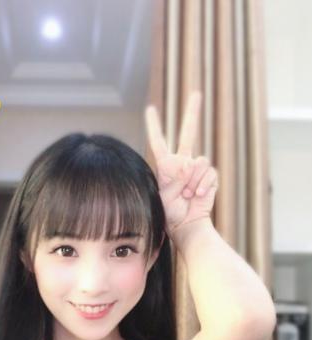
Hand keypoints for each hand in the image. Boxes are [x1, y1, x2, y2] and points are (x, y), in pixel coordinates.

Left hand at [145, 90, 218, 238]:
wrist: (185, 226)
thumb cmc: (170, 214)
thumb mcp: (164, 194)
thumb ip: (175, 176)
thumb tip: (191, 163)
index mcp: (166, 166)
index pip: (159, 141)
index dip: (154, 126)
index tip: (150, 109)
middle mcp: (182, 163)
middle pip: (188, 133)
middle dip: (193, 113)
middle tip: (197, 93)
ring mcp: (197, 169)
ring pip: (199, 161)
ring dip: (193, 181)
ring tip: (187, 196)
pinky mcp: (209, 178)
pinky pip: (209, 173)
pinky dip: (203, 186)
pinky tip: (197, 196)